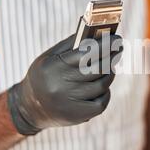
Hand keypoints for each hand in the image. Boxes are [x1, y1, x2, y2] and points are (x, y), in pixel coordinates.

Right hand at [7, 34, 122, 134]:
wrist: (30, 108)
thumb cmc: (45, 76)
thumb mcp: (49, 57)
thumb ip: (70, 45)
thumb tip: (96, 33)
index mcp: (52, 67)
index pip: (85, 53)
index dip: (104, 45)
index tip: (116, 38)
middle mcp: (60, 86)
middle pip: (97, 69)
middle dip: (111, 57)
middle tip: (118, 48)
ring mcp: (69, 103)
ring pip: (101, 85)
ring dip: (109, 73)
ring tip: (110, 66)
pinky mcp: (77, 116)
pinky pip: (101, 103)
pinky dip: (106, 93)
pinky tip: (104, 87)